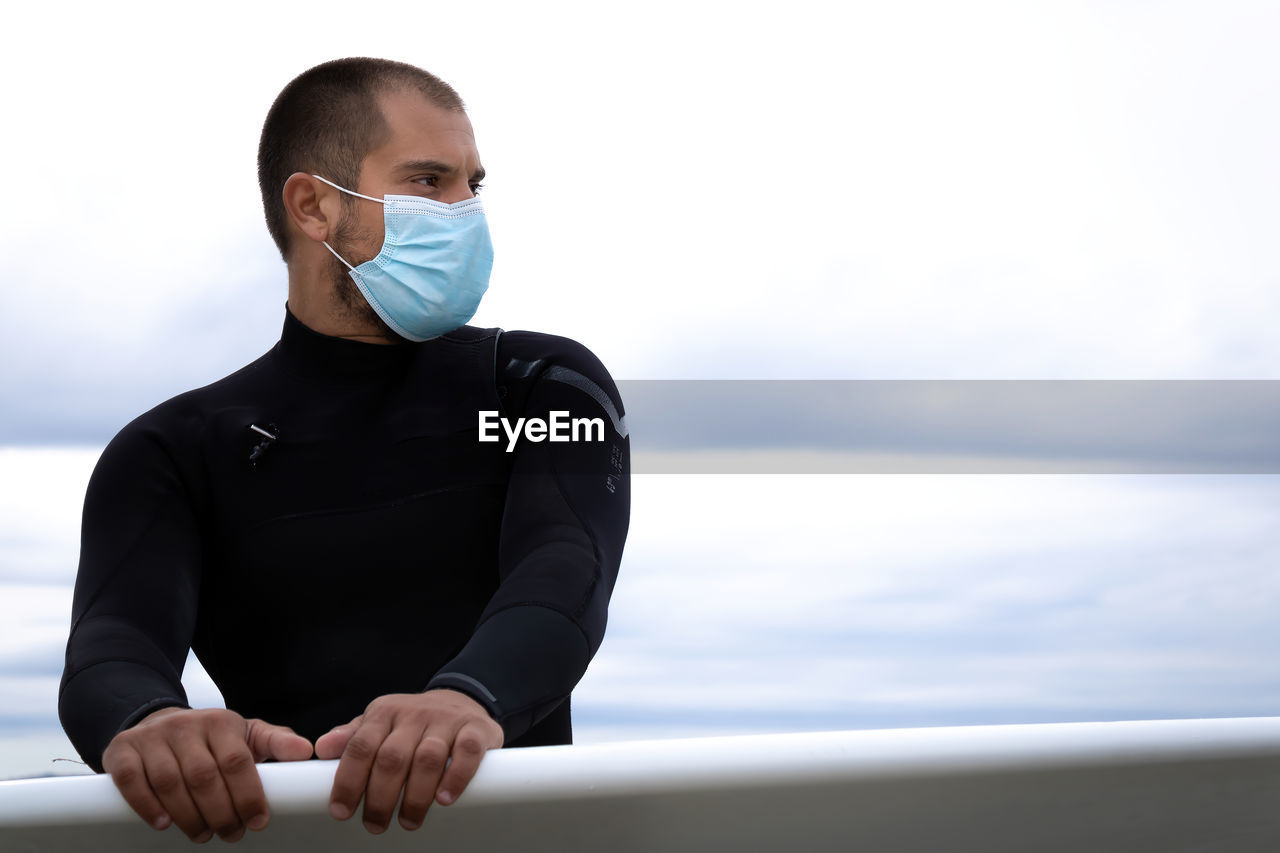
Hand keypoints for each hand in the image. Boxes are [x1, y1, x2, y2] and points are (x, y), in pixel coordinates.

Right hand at [101, 707, 313, 842]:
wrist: (156, 722)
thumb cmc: (208, 737)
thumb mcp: (244, 734)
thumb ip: (274, 742)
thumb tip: (306, 751)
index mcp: (220, 722)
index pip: (237, 761)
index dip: (249, 794)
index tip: (258, 822)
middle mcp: (185, 726)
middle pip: (204, 776)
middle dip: (221, 812)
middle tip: (231, 834)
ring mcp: (151, 738)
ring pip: (170, 782)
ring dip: (188, 815)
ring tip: (203, 834)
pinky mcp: (122, 751)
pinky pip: (131, 781)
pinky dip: (147, 805)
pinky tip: (163, 823)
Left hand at [315, 689, 503, 832]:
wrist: (461, 700)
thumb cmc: (412, 724)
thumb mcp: (379, 725)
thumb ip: (352, 738)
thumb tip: (322, 749)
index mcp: (385, 712)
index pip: (361, 746)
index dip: (348, 781)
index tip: (341, 812)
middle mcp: (414, 713)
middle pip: (392, 758)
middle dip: (380, 798)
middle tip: (376, 825)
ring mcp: (446, 720)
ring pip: (428, 758)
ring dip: (416, 796)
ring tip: (408, 821)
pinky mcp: (476, 728)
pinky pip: (467, 752)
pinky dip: (456, 777)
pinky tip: (444, 799)